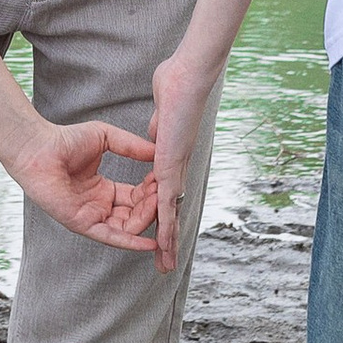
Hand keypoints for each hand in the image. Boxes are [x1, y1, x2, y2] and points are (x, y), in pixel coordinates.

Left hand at [6, 115, 159, 251]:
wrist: (38, 147)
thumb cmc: (65, 140)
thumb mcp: (106, 138)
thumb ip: (131, 146)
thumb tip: (157, 150)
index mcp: (103, 189)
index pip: (136, 197)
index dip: (152, 193)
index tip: (166, 183)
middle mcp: (98, 206)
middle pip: (135, 215)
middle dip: (153, 210)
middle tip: (167, 200)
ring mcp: (90, 216)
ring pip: (127, 228)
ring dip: (146, 223)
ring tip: (161, 213)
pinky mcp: (82, 224)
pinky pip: (110, 237)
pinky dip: (130, 242)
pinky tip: (149, 243)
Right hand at [147, 46, 222, 271]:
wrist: (188, 76)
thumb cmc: (176, 85)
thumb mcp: (160, 115)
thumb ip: (155, 130)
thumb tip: (154, 136)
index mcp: (171, 158)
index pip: (165, 194)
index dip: (161, 214)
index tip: (157, 229)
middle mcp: (175, 169)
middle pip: (172, 212)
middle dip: (168, 239)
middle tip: (166, 262)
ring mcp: (174, 171)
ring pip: (171, 215)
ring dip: (168, 242)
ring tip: (165, 266)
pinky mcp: (171, 169)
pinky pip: (167, 204)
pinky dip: (165, 227)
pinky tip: (162, 247)